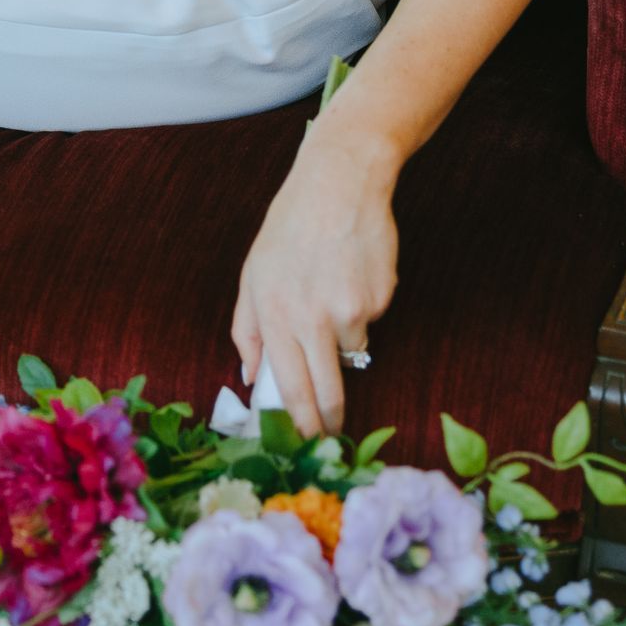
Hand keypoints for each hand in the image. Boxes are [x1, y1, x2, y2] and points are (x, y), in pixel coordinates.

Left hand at [231, 113, 400, 435]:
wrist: (339, 182)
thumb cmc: (289, 228)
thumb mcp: (252, 274)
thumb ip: (246, 330)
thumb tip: (250, 378)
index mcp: (274, 314)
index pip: (289, 388)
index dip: (299, 423)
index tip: (304, 442)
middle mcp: (312, 318)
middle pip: (327, 390)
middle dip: (330, 418)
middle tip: (332, 431)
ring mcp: (350, 309)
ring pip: (351, 351)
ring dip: (343, 337)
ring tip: (332, 289)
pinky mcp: (380, 298)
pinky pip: (370, 320)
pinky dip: (362, 307)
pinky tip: (352, 272)